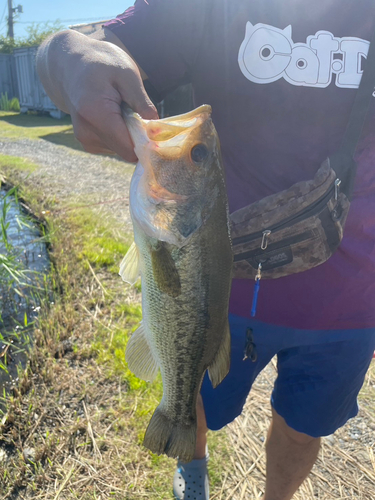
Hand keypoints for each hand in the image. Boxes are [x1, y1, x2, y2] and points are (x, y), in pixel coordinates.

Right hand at [37, 30, 157, 161]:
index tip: (154, 129)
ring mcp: (85, 140)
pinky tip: (113, 115)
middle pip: (126, 150)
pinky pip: (115, 146)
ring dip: (127, 133)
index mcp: (95, 114)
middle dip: (137, 136)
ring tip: (119, 109)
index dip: (146, 143)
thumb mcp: (127, 74)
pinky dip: (120, 134)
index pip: (128, 148)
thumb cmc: (101, 64)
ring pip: (121, 150)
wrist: (71, 65)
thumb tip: (156, 129)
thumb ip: (141, 102)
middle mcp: (86, 133)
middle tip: (134, 110)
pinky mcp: (88, 143)